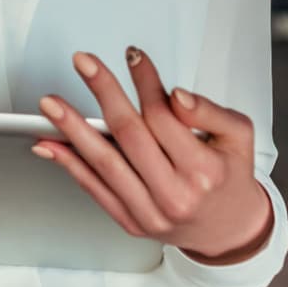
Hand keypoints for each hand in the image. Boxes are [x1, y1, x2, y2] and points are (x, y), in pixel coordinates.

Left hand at [34, 48, 273, 263]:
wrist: (227, 230)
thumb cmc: (229, 177)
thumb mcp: (237, 136)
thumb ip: (209, 111)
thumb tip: (176, 95)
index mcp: (203, 170)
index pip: (164, 117)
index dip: (145, 82)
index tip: (133, 56)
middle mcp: (175, 194)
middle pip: (130, 134)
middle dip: (103, 92)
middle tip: (84, 62)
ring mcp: (149, 212)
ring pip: (104, 163)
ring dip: (72, 129)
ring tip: (51, 104)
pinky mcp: (129, 221)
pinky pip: (94, 189)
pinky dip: (69, 164)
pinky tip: (50, 143)